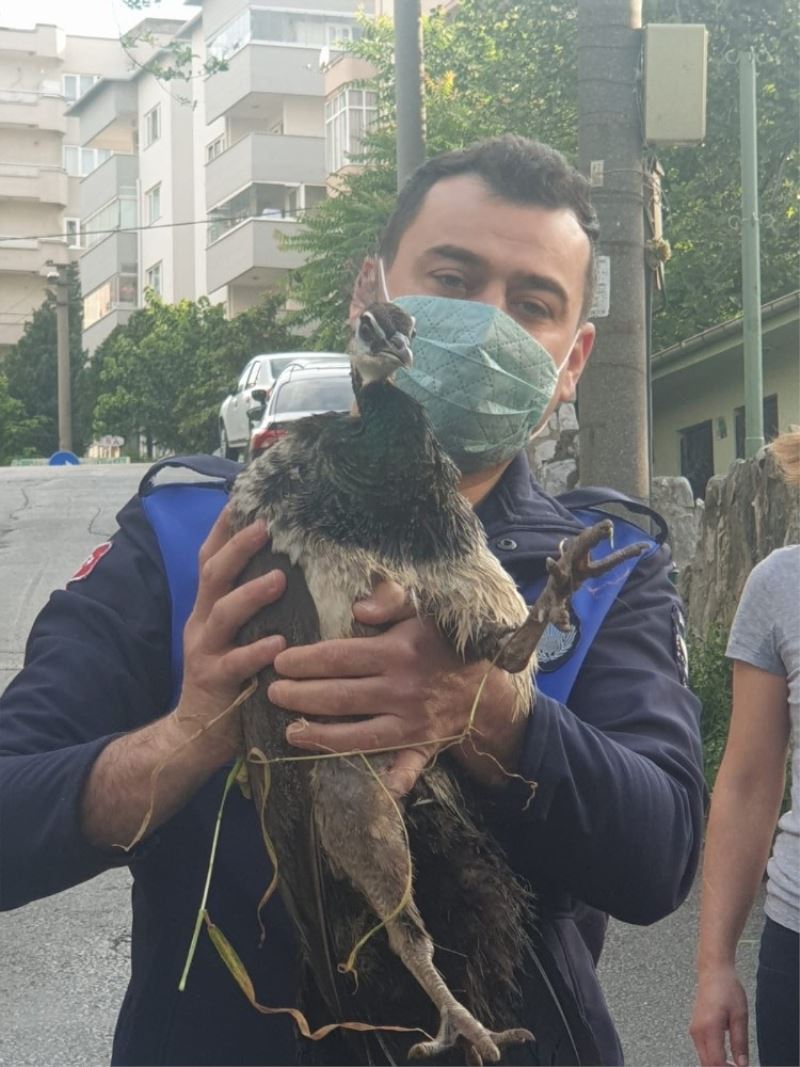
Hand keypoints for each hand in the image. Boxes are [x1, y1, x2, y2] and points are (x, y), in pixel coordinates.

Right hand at [174, 507, 286, 760]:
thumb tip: (287, 569)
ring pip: (223, 614)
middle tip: (265, 527)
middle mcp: (202, 623)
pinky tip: (280, 644)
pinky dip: (257, 651)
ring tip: (280, 578)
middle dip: (237, 548)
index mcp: (208, 608)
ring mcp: (204, 651)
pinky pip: (236, 664)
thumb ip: (251, 607)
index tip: (242, 498)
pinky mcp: (214, 682)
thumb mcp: (235, 636)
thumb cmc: (229, 679)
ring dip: (251, 594)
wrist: (192, 735)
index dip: (223, 529)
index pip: (210, 559)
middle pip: (212, 575)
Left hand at [268, 581, 526, 795]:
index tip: (280, 661)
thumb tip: (358, 608)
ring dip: (320, 737)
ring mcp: (413, 722)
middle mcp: (402, 690)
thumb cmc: (444, 639)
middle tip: (272, 693)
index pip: (339, 657)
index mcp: (398, 652)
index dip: (305, 661)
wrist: (488, 675)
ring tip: (289, 732)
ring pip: (358, 735)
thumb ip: (391, 599)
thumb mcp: (422, 607)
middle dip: (300, 697)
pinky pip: (407, 766)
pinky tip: (372, 786)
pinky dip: (394, 778)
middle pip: (340, 697)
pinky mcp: (424, 744)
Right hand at [690, 965, 748, 1066]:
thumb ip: (740, 1042)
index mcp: (709, 1027)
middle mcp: (698, 1031)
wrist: (713, 972)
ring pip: (703, 1058)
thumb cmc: (727, 988)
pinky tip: (725, 1056)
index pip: (715, 1062)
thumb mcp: (740, 1016)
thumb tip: (742, 1064)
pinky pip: (702, 1050)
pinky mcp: (695, 1027)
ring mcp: (694, 1029)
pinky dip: (712, 1057)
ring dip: (717, 1065)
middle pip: (706, 1063)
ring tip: (734, 1065)